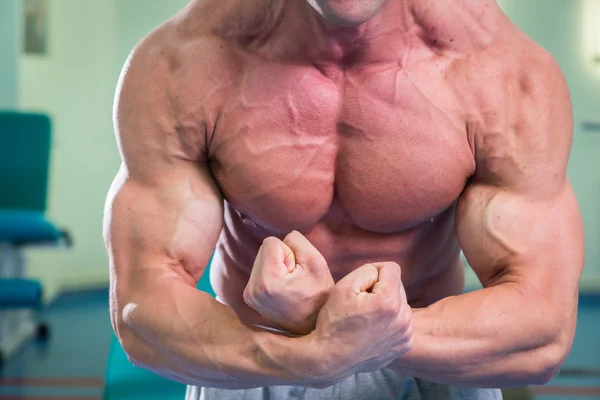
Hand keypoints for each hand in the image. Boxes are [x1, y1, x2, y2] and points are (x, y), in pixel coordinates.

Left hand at [243, 231, 333, 334]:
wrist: (313, 327)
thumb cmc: (319, 296)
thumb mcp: (317, 263)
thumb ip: (298, 242)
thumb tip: (285, 236)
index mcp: (267, 281)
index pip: (271, 242)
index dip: (289, 252)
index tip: (297, 271)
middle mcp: (252, 289)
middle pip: (263, 250)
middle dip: (281, 259)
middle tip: (294, 279)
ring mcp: (248, 296)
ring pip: (261, 259)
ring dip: (276, 267)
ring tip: (289, 285)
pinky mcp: (248, 298)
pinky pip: (259, 270)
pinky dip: (271, 275)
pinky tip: (282, 290)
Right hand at [307, 262, 412, 381]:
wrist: (331, 358)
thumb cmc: (334, 321)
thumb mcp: (344, 286)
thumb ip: (368, 270)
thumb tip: (381, 273)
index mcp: (389, 302)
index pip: (392, 268)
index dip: (374, 271)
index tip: (361, 285)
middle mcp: (404, 318)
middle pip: (398, 285)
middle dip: (381, 289)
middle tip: (361, 304)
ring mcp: (406, 333)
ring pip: (401, 302)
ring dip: (387, 304)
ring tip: (367, 317)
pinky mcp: (405, 344)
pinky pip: (402, 320)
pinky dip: (391, 320)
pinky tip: (374, 328)